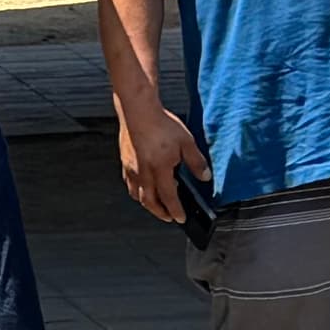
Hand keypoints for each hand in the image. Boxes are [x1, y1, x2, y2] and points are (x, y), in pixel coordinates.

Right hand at [117, 99, 206, 221]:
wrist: (137, 111)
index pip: (168, 197)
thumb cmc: (160, 124)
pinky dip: (138, 190)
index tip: (180, 219)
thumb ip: (196, 162)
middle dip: (159, 212)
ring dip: (147, 203)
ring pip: (137, 194)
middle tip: (168, 216)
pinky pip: (130, 183)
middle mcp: (143, 173)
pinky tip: (144, 185)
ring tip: (156, 203)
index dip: (175, 211)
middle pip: (149, 201)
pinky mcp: (125, 161)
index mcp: (159, 169)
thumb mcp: (186, 142)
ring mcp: (131, 168)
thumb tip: (205, 177)